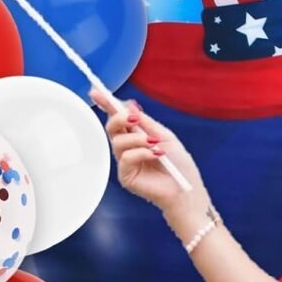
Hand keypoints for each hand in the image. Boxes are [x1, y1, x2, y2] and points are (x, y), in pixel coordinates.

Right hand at [90, 89, 207, 218]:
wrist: (185, 188)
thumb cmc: (179, 163)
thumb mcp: (164, 135)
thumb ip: (146, 122)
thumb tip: (130, 106)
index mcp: (138, 135)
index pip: (118, 118)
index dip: (107, 105)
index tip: (96, 93)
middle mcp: (129, 147)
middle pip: (112, 127)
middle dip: (120, 118)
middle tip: (133, 119)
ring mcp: (125, 162)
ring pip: (118, 142)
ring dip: (138, 139)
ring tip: (155, 145)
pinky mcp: (125, 176)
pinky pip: (125, 158)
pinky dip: (142, 153)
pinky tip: (156, 155)